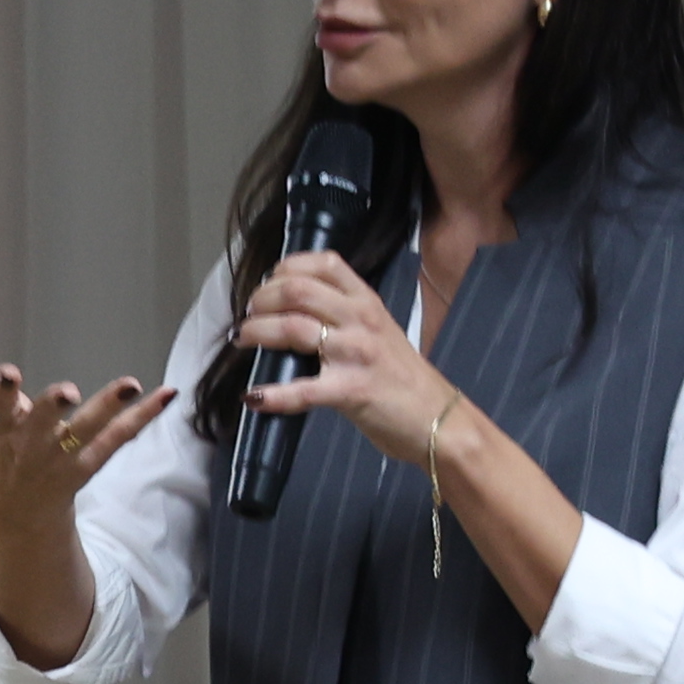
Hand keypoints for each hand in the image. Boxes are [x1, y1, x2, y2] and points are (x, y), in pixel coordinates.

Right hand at [0, 302, 169, 542]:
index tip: (7, 375)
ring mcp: (60, 457)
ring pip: (85, 431)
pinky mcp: (89, 464)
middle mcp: (28, 444)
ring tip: (130, 384)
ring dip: (107, 407)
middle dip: (50, 410)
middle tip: (66, 393)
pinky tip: (167, 394)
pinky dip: (143, 416)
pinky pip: (118, 438)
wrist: (16, 509)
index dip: (1, 391)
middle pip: (39, 425)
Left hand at [226, 251, 456, 455]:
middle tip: (248, 314)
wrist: (440, 420)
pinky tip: (253, 398)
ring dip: (257, 332)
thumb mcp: (380, 332)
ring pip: (292, 328)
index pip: (324, 263)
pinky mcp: (351, 391)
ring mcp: (355, 354)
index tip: (268, 283)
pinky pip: (302, 389)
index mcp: (367, 302)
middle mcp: (361, 320)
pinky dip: (272, 395)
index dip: (286, 267)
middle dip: (262, 299)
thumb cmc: (404, 379)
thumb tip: (299, 311)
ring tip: (243, 339)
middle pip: (297, 290)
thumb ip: (347, 316)